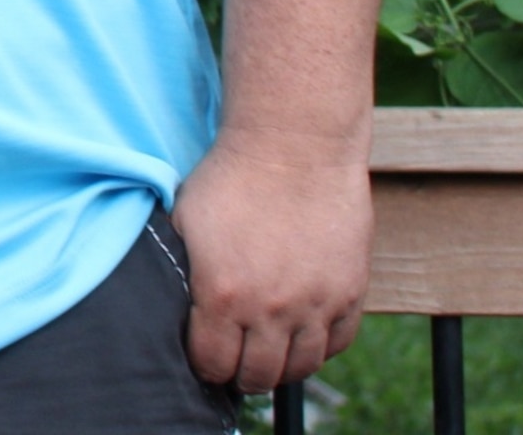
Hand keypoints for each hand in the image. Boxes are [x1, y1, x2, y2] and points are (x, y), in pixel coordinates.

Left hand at [172, 129, 370, 392]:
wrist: (291, 146)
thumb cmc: (230, 178)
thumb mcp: (184, 224)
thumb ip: (183, 273)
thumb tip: (172, 307)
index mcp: (222, 296)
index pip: (213, 365)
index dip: (205, 366)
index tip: (204, 355)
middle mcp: (271, 310)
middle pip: (258, 375)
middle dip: (241, 374)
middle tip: (236, 362)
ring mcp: (316, 304)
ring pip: (301, 366)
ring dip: (282, 366)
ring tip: (268, 353)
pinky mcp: (349, 291)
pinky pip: (338, 342)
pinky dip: (320, 346)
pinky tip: (302, 335)